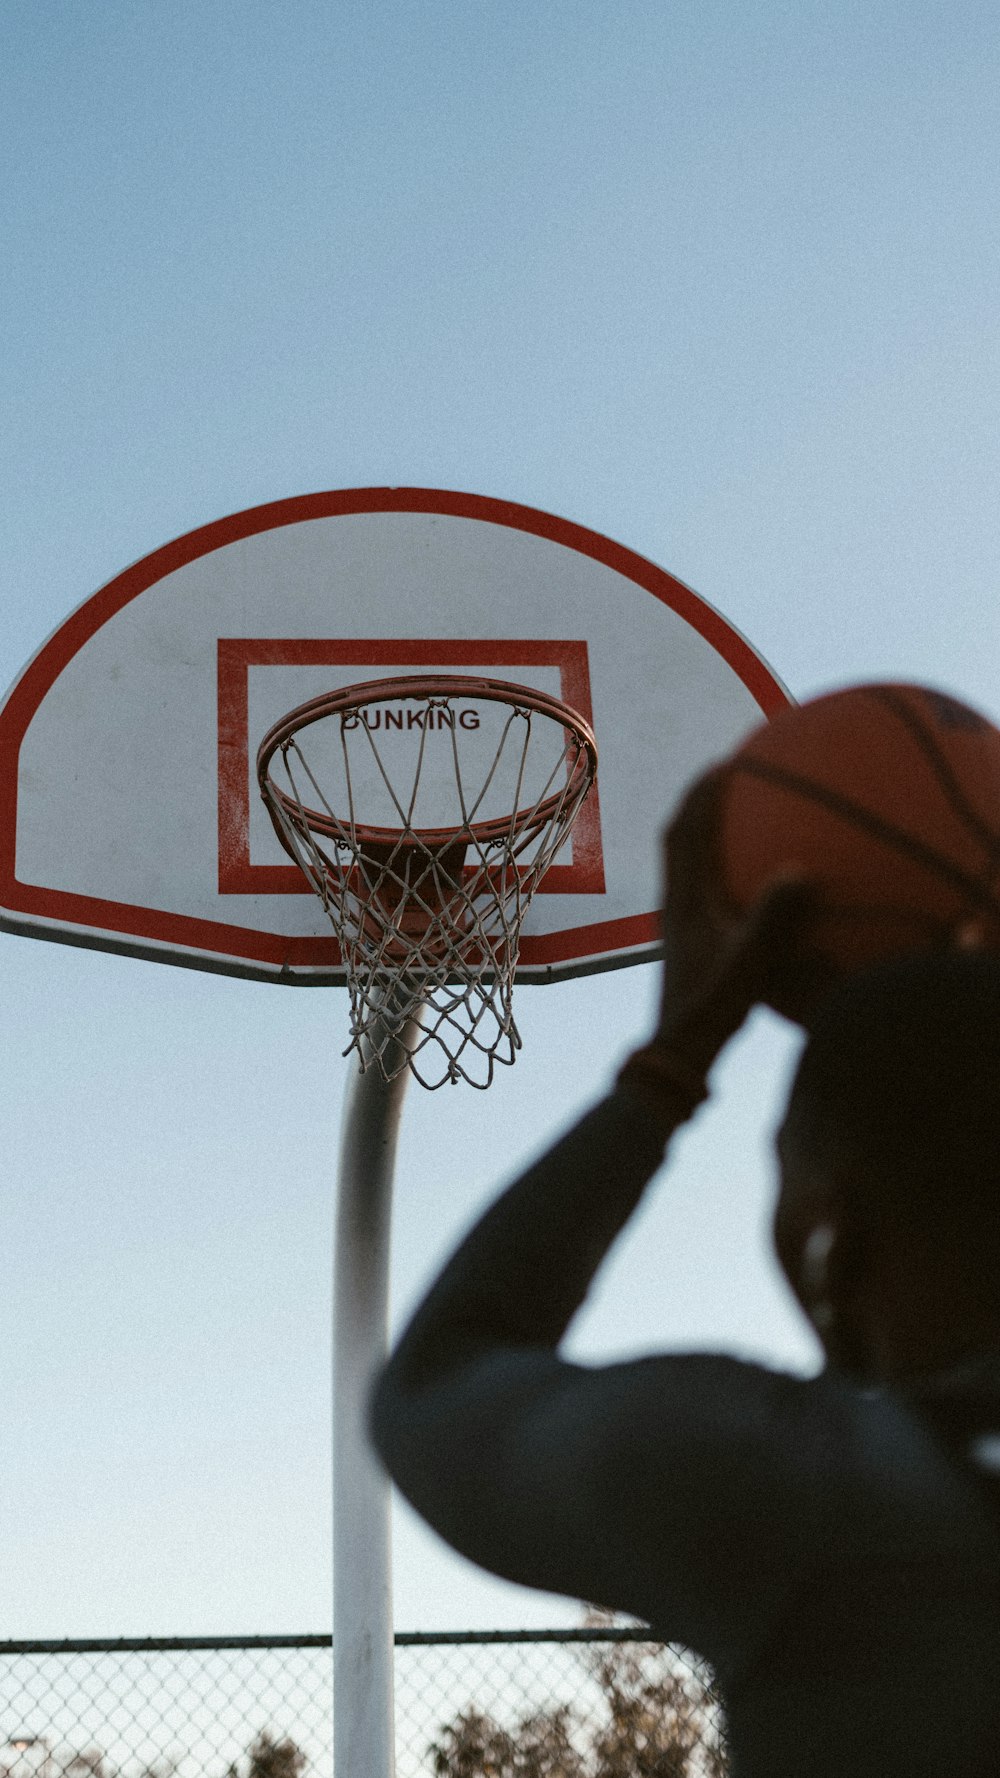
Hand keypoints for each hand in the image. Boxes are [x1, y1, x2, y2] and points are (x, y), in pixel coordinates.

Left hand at [654, 769, 829, 1068]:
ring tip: (742, 815)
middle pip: (681, 837)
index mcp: (684, 898)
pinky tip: (757, 881)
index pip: (685, 830)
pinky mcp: (690, 941)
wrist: (677, 1052)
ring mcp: (681, 922)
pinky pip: (704, 890)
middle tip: (732, 775)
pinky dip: (725, 871)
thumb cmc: (710, 1009)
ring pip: (688, 863)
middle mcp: (677, 902)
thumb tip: (801, 871)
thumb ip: (774, 919)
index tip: (725, 761)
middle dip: (702, 802)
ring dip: (708, 832)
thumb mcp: (749, 962)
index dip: (700, 792)